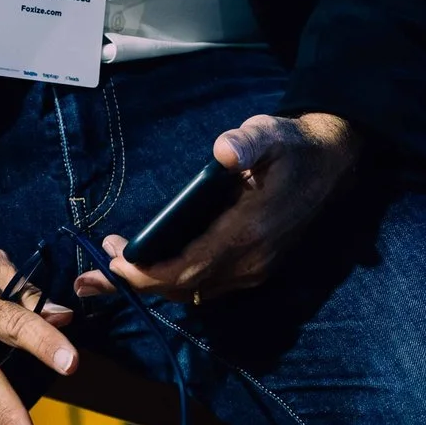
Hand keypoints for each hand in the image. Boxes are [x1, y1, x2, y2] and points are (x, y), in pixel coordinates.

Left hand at [74, 111, 361, 305]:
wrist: (332, 163)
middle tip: (94, 270)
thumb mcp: (269, 132)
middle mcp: (251, 261)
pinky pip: (208, 285)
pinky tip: (153, 263)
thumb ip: (247, 142)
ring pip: (195, 292)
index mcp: (248, 232)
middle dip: (136, 283)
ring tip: (113, 266)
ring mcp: (256, 269)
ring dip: (154, 283)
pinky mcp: (257, 268)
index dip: (145, 274)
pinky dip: (176, 280)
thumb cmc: (291, 146)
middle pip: (183, 288)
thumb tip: (223, 151)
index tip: (110, 264)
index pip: (186, 268)